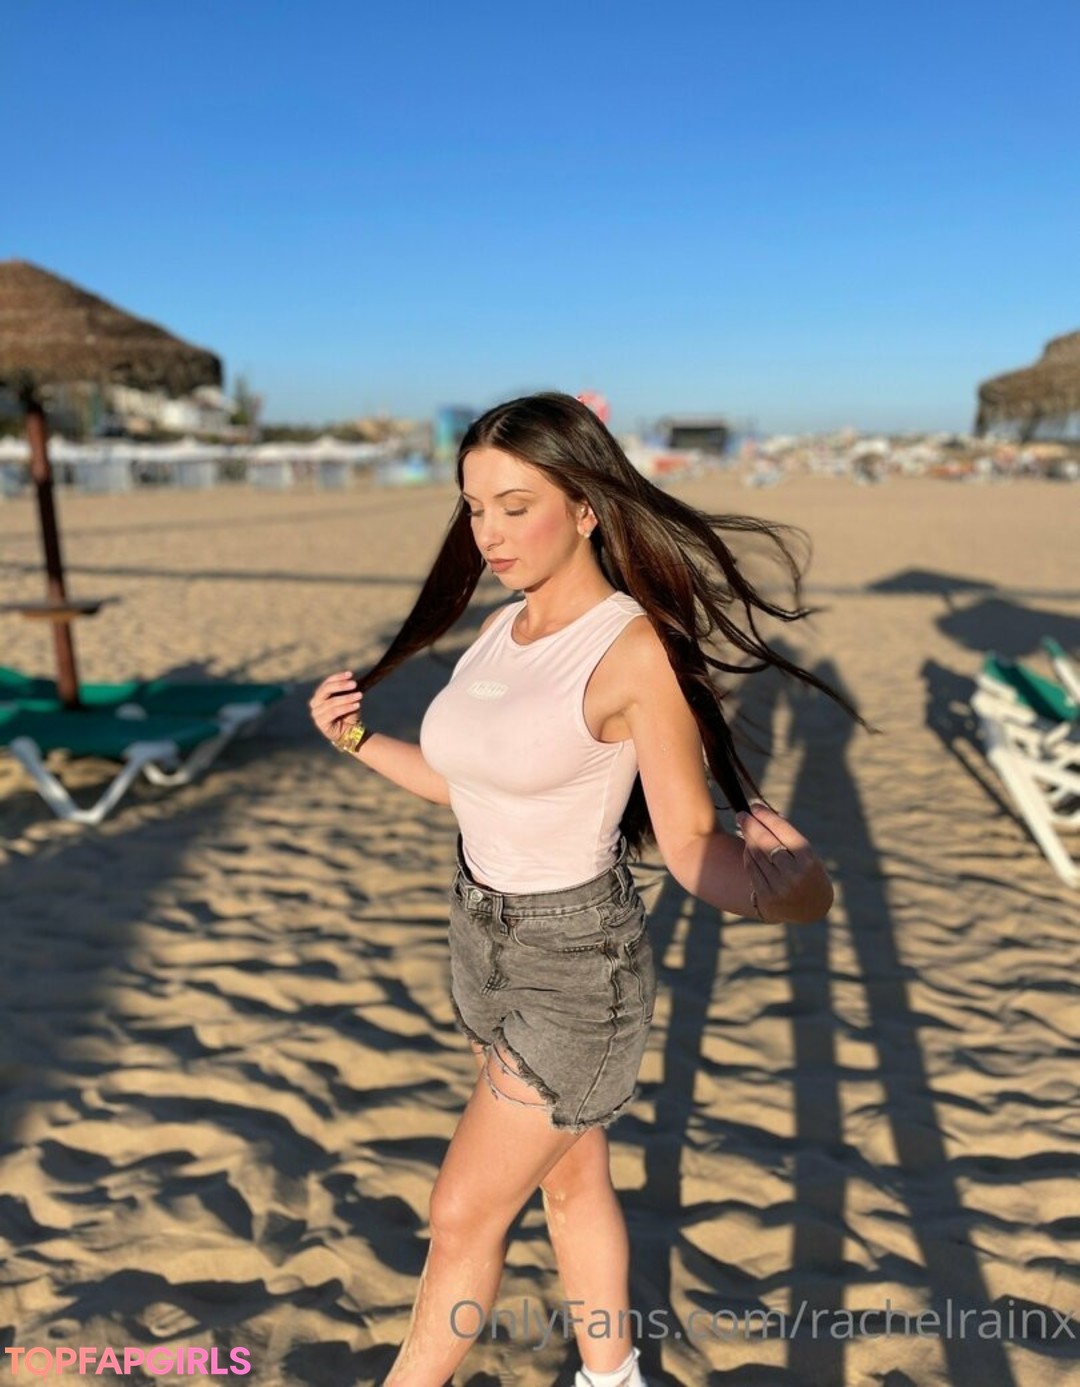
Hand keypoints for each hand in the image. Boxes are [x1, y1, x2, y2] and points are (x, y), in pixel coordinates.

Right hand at [310, 670, 362, 748]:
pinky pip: (334, 712)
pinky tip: (357, 705)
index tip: (350, 674)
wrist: (351, 732)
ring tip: (360, 695)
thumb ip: (347, 690)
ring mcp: (316, 713)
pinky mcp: (321, 723)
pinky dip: (346, 707)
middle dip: (341, 685)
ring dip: (347, 698)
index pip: (327, 683)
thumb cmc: (349, 713)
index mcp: (320, 695)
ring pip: (332, 702)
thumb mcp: (349, 699)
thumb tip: (352, 679)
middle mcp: (315, 703)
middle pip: (325, 690)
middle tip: (354, 684)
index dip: (338, 677)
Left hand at [736, 800, 833, 923]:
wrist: (813, 910)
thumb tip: (765, 814)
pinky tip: (747, 846)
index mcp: (808, 860)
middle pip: (766, 842)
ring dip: (748, 838)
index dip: (767, 816)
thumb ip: (790, 839)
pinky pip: (751, 870)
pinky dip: (748, 856)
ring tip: (744, 827)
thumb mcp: (810, 856)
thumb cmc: (810, 875)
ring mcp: (779, 888)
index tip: (755, 806)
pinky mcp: (766, 898)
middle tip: (741, 814)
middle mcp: (794, 874)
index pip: (783, 830)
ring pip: (756, 855)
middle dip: (751, 825)